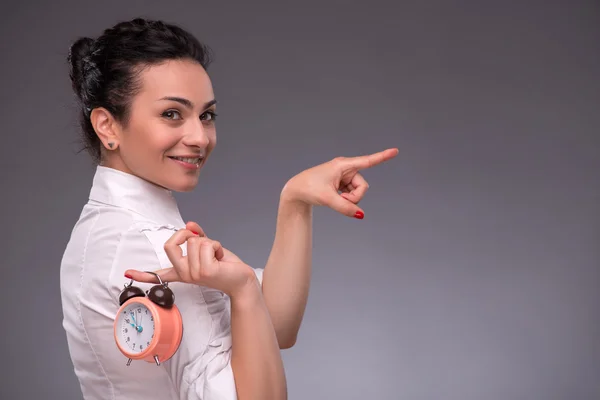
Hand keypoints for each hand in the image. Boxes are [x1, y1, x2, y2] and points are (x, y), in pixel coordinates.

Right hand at [124, 222, 256, 297]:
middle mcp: (185, 274)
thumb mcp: (208, 248)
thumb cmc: (226, 266)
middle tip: (202, 241)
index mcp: (183, 271)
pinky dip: (216, 246)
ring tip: (217, 256)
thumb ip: (197, 236)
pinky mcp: (205, 271)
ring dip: (209, 243)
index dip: (143, 273)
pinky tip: (221, 258)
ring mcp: (193, 274)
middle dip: (186, 235)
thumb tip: (189, 224)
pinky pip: (206, 244)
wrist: (242, 280)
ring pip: (194, 242)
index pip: (159, 273)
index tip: (127, 272)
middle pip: (171, 244)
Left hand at [281, 147, 398, 217]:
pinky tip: (334, 197)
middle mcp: (345, 168)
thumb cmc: (309, 188)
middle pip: (363, 186)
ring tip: (335, 198)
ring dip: (350, 199)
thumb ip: (345, 207)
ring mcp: (343, 176)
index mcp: (343, 165)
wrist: (296, 191)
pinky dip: (346, 199)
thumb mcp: (327, 199)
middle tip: (341, 200)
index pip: (367, 161)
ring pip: (358, 191)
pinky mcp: (341, 183)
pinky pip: (351, 193)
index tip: (396, 150)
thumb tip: (361, 215)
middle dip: (355, 197)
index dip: (382, 156)